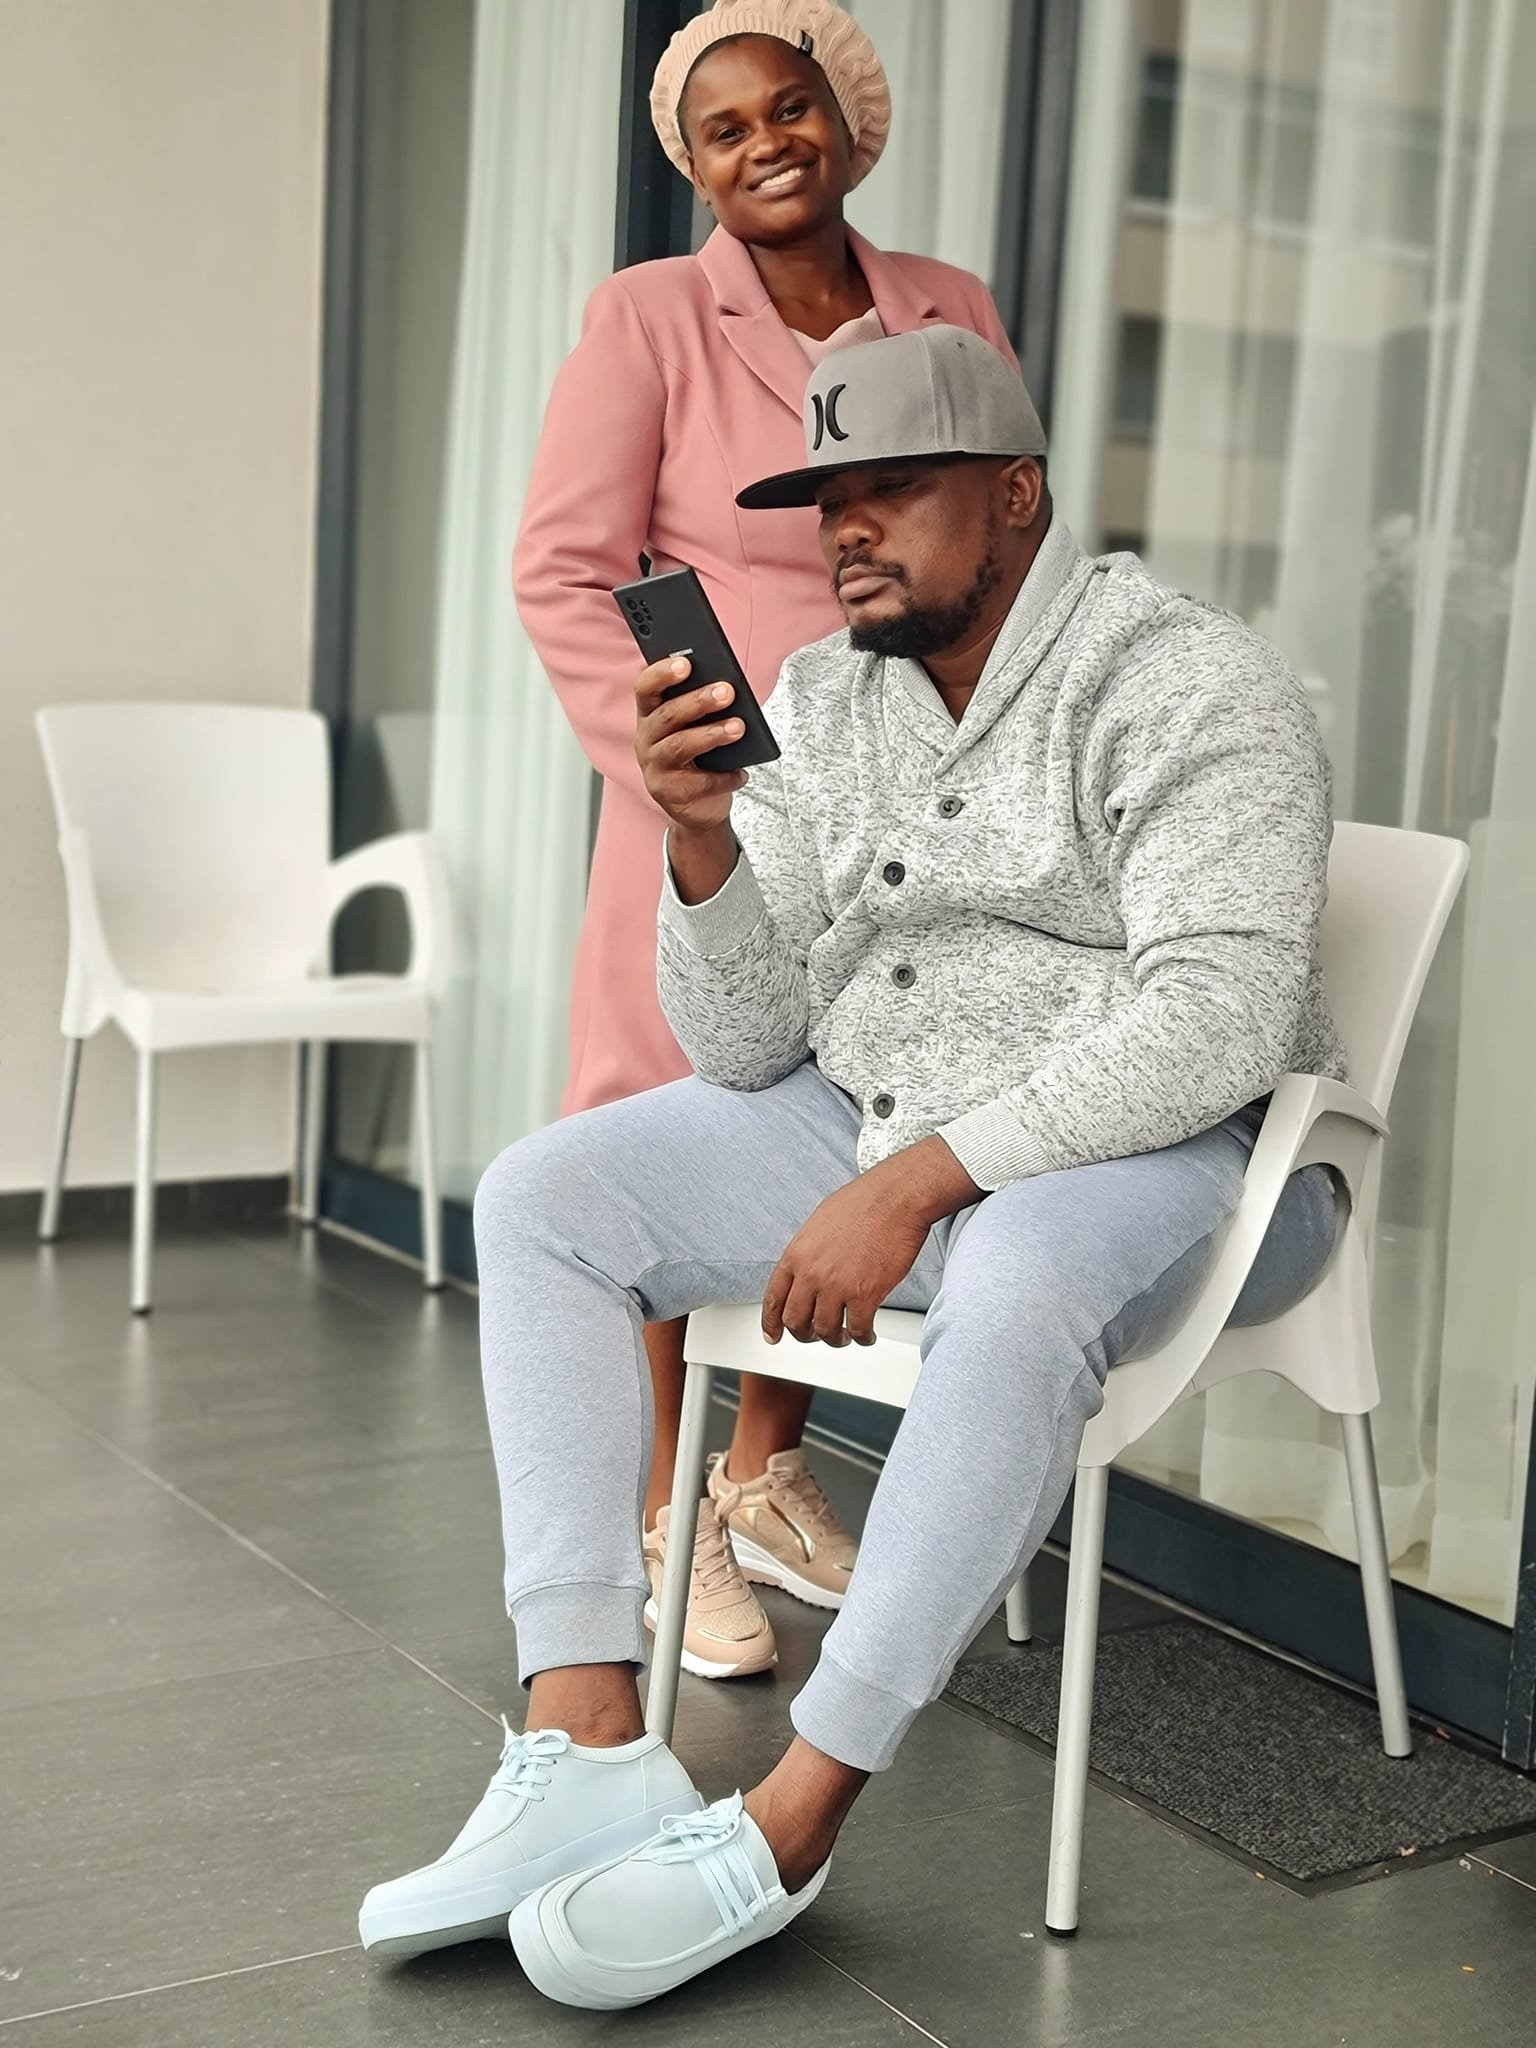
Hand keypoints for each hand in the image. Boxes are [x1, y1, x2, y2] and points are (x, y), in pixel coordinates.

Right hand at [635, 655, 746, 831]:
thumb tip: (727, 689)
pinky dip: (724, 777)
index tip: (686, 663)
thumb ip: (705, 708)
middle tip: (727, 692)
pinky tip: (742, 772)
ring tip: (739, 727)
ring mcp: (654, 767)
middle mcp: (646, 739)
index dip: (662, 674)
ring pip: (679, 745)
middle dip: (698, 701)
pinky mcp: (667, 793)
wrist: (699, 807)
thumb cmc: (702, 757)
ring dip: (711, 734)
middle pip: (667, 715)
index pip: (645, 688)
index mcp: (651, 715)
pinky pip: (697, 783)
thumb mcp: (700, 727)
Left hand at [761, 1138, 982, 1347]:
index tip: (772, 1335)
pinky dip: (862, 1337)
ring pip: (826, 1331)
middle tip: (813, 1336)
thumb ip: (808, 1251)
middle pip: (796, 1321)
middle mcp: (812, 1273)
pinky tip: (866, 1334)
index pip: (773, 1298)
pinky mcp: (866, 1295)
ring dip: (834, 1339)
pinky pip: (857, 1329)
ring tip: (844, 1336)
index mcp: (797, 1254)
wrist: (896, 1198)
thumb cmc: (864, 1202)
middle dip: (803, 1334)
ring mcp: (838, 1286)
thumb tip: (807, 1269)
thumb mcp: (819, 1222)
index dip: (771, 1322)